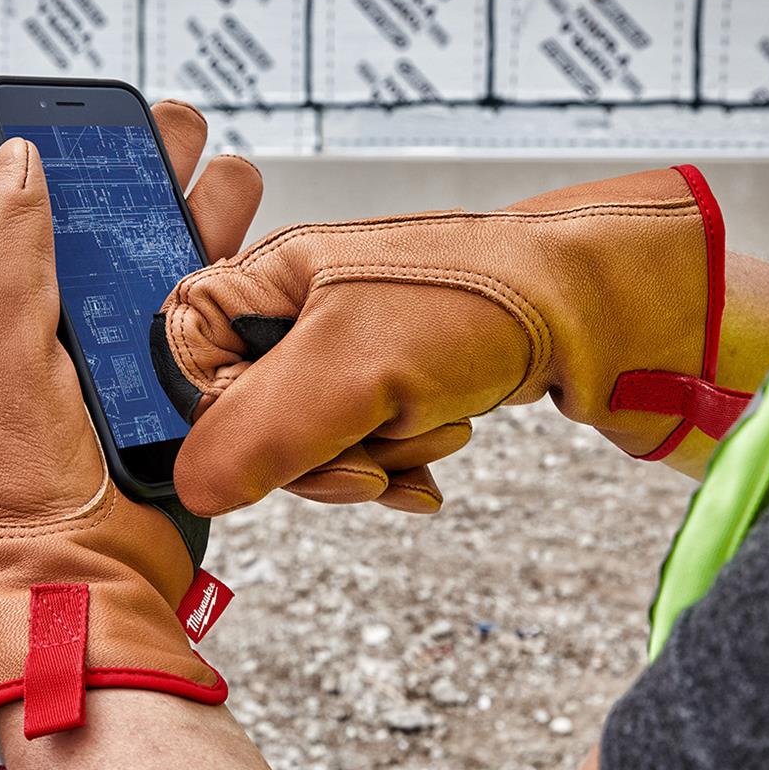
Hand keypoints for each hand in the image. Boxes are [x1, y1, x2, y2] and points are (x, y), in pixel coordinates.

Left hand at [0, 102, 261, 769]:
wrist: (80, 588)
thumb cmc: (18, 489)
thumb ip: (12, 259)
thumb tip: (20, 161)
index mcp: (33, 321)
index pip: (64, 219)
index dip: (94, 164)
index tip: (123, 119)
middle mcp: (88, 343)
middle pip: (135, 241)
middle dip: (167, 181)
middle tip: (194, 135)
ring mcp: (147, 378)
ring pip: (190, 284)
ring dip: (217, 230)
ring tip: (240, 180)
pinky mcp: (198, 411)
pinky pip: (229, 345)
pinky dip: (250, 306)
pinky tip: (271, 271)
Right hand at [152, 166, 745, 515]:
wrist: (584, 309)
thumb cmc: (477, 300)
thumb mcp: (350, 370)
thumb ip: (260, 432)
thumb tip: (196, 487)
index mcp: (261, 282)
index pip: (184, 369)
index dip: (227, 424)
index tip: (283, 447)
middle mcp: (291, 310)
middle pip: (248, 422)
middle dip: (320, 455)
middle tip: (372, 453)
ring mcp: (338, 346)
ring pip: (310, 444)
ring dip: (373, 457)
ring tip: (427, 421)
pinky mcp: (381, 378)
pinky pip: (358, 447)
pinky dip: (397, 461)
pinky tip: (432, 456)